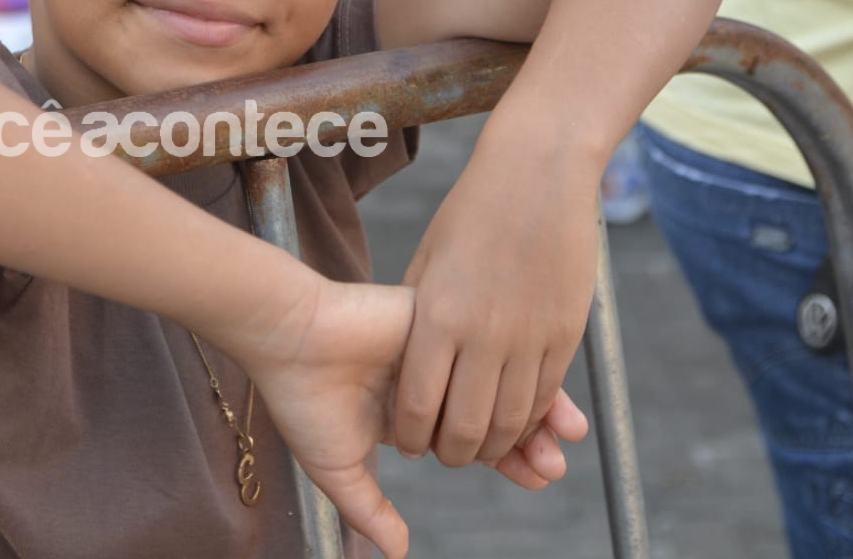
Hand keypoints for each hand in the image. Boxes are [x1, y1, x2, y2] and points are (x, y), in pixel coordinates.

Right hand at [231, 281, 588, 557]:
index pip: (474, 438)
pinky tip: (541, 385)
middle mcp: (432, 380)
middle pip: (496, 409)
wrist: (287, 339)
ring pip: (499, 374)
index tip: (540, 478)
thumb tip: (397, 553)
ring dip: (536, 404)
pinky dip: (518, 360)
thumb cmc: (302, 399)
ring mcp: (439, 347)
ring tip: (565, 434)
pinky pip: (487, 341)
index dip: (509, 458)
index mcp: (411, 413)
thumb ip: (369, 509)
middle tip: (555, 466)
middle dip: (531, 440)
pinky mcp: (440, 316)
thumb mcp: (338, 467)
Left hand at [392, 129, 599, 472]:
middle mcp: (484, 333)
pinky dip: (531, 420)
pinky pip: (546, 396)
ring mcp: (529, 335)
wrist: (536, 174)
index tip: (407, 444)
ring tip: (479, 446)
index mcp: (438, 315)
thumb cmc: (471, 214)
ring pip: (512, 421)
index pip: (419, 404)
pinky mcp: (566, 332)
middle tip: (444, 454)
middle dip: (452, 453)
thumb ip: (420, 319)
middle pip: (466, 426)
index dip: (412, 435)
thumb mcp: (428, 263)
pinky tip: (516, 423)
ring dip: (495, 447)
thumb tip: (411, 373)